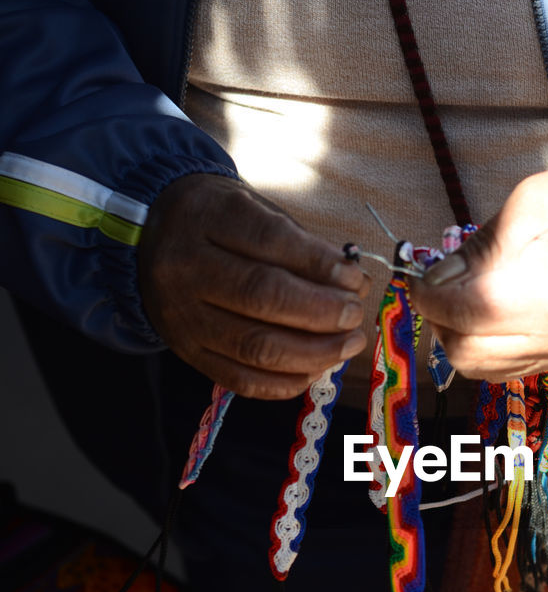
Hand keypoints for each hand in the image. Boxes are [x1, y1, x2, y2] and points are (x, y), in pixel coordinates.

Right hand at [138, 174, 369, 398]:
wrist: (149, 239)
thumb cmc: (218, 222)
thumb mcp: (253, 209)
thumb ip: (301, 244)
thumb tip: (354, 285)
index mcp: (205, 217)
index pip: (269, 241)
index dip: (319, 264)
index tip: (355, 279)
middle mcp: (185, 267)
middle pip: (262, 297)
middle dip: (321, 312)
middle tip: (354, 316)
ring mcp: (183, 316)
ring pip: (254, 346)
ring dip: (313, 352)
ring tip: (347, 344)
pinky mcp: (188, 352)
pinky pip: (240, 380)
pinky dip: (285, 382)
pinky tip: (316, 369)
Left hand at [410, 157, 547, 379]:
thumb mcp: (521, 209)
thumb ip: (473, 252)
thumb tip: (435, 279)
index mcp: (534, 295)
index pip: (455, 313)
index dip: (426, 295)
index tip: (419, 279)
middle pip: (464, 353)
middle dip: (440, 323)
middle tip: (439, 290)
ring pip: (484, 370)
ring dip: (461, 342)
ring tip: (462, 304)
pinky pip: (510, 370)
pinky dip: (488, 351)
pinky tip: (489, 319)